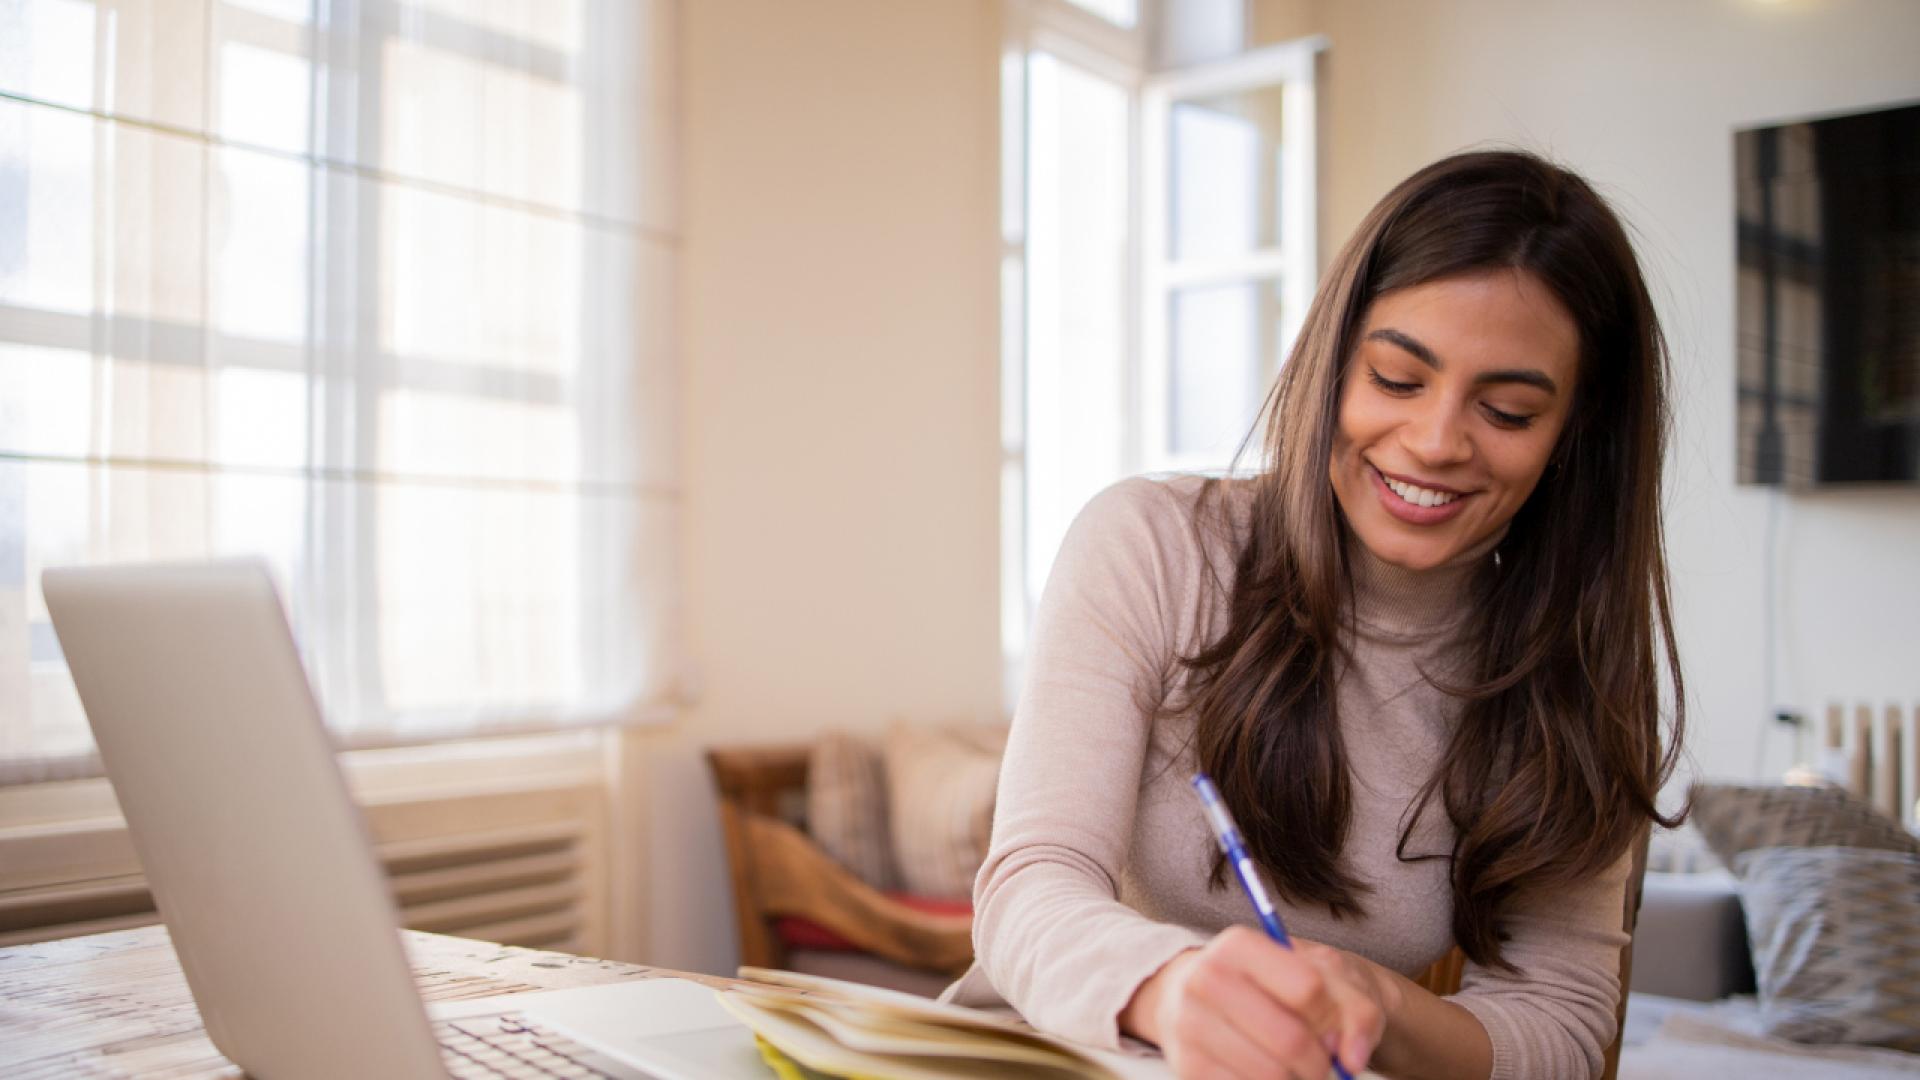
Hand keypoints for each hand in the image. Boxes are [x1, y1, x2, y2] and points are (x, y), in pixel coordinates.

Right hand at [1120, 927, 1391, 1078]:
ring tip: (1293, 1067)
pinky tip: (1266, 1073)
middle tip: (1321, 1061)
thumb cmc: (1275, 985)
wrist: (1210, 997)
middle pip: (1290, 1039)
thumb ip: (1356, 1010)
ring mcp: (1190, 1026)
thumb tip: (1353, 1058)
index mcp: (1238, 946)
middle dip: (1319, 1061)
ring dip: (1297, 1079)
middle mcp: (1205, 980)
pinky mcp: (1188, 1068)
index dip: (1331, 1017)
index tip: (1330, 1025)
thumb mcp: (1323, 977)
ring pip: (1271, 1075)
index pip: (1308, 989)